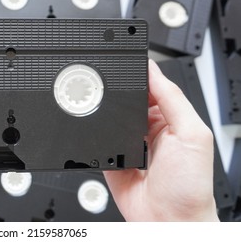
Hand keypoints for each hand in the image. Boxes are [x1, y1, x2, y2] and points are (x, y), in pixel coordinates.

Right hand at [104, 60, 218, 220]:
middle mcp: (147, 129)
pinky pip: (97, 141)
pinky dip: (94, 135)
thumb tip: (153, 71)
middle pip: (126, 100)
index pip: (151, 88)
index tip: (125, 63)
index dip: (139, 75)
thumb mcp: (192, 135)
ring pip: (108, 118)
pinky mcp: (110, 159)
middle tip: (105, 85)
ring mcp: (126, 144)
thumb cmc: (190, 186)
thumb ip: (174, 101)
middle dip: (117, 92)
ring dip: (103, 113)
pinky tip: (95, 132)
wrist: (168, 222)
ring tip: (98, 107)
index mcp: (169, 119)